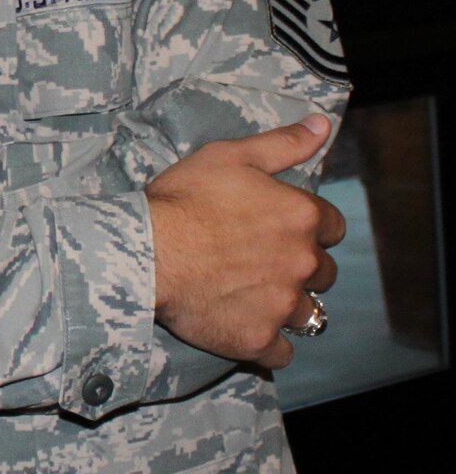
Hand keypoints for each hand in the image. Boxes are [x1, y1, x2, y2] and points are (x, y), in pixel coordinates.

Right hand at [146, 115, 344, 367]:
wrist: (144, 251)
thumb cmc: (183, 199)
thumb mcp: (229, 156)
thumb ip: (282, 143)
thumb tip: (324, 125)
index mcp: (300, 217)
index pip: (332, 226)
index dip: (308, 225)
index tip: (280, 226)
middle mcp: (302, 263)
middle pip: (324, 272)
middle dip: (300, 266)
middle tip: (259, 259)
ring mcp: (283, 305)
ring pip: (308, 313)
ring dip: (287, 305)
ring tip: (251, 294)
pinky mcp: (259, 339)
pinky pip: (283, 351)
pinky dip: (270, 341)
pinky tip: (246, 325)